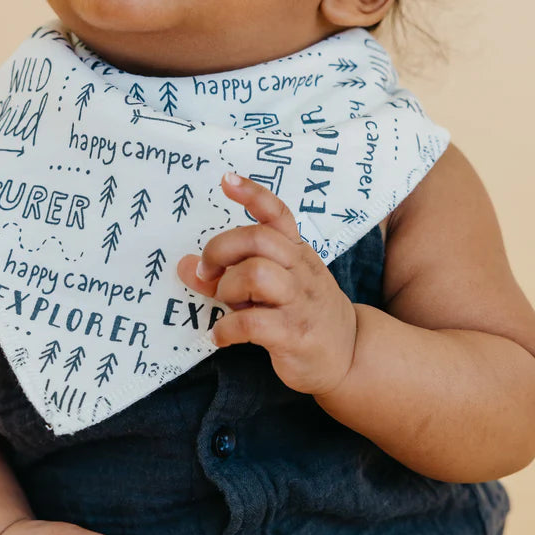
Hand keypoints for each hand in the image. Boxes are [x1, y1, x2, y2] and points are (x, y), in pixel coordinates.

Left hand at [176, 172, 357, 395]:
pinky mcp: (295, 334)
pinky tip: (222, 336)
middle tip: (208, 274)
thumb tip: (185, 265)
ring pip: (256, 274)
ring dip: (228, 289)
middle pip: (257, 239)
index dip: (252, 194)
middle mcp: (300, 270)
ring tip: (228, 306)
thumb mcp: (273, 289)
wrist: (349, 353)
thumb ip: (228, 276)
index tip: (226, 181)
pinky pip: (252, 322)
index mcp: (296, 252)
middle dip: (220, 251)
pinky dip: (226, 329)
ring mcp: (300, 302)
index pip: (278, 214)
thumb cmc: (302, 314)